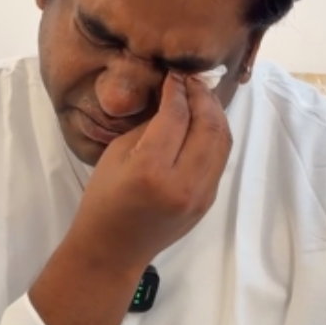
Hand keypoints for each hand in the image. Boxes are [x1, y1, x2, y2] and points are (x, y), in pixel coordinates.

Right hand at [63, 73, 232, 276]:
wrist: (113, 249)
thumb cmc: (103, 200)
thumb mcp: (115, 156)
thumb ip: (148, 127)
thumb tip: (172, 100)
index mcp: (150, 170)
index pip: (175, 117)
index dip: (177, 90)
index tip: (173, 75)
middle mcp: (182, 183)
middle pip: (209, 126)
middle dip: (203, 97)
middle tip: (192, 80)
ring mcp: (201, 195)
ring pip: (222, 142)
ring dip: (215, 114)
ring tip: (201, 96)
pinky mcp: (208, 201)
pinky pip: (219, 159)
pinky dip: (215, 135)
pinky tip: (203, 122)